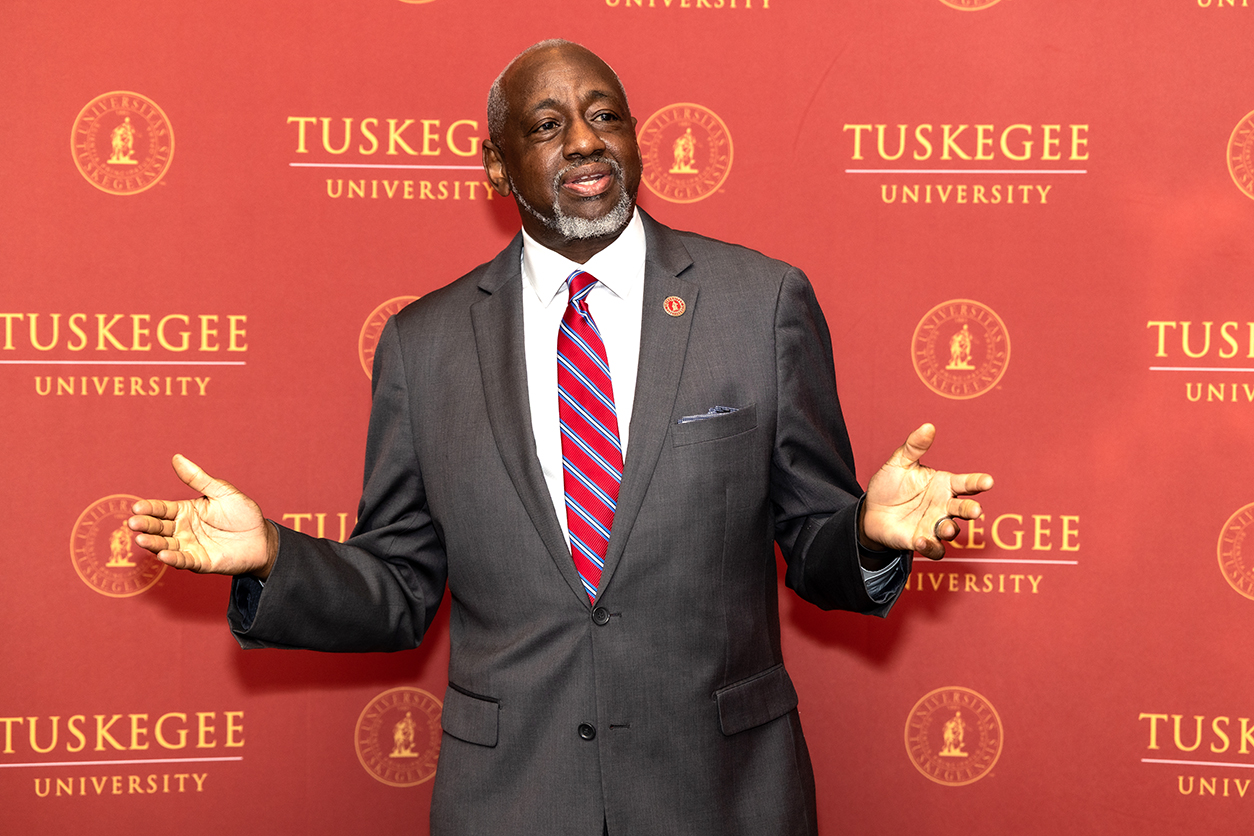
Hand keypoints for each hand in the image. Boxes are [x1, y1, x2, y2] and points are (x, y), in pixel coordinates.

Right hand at [127, 454, 277, 578]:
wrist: (262, 537)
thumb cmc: (242, 513)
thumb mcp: (221, 492)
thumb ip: (198, 479)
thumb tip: (177, 458)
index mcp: (185, 511)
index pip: (162, 509)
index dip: (149, 508)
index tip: (137, 507)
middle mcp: (182, 530)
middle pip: (159, 528)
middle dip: (145, 526)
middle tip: (133, 523)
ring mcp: (189, 547)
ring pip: (165, 545)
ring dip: (153, 544)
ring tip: (141, 540)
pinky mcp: (200, 562)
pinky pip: (183, 561)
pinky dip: (173, 559)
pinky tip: (163, 555)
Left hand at [860, 423, 992, 559]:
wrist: (870, 511)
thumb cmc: (889, 485)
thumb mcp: (899, 463)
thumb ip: (914, 447)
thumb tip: (927, 426)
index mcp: (944, 485)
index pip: (966, 483)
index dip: (978, 482)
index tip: (988, 481)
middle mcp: (944, 506)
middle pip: (964, 509)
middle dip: (971, 510)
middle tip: (976, 511)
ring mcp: (935, 525)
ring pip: (952, 530)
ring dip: (950, 530)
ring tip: (944, 527)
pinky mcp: (923, 541)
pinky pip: (935, 549)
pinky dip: (931, 547)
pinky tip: (920, 539)